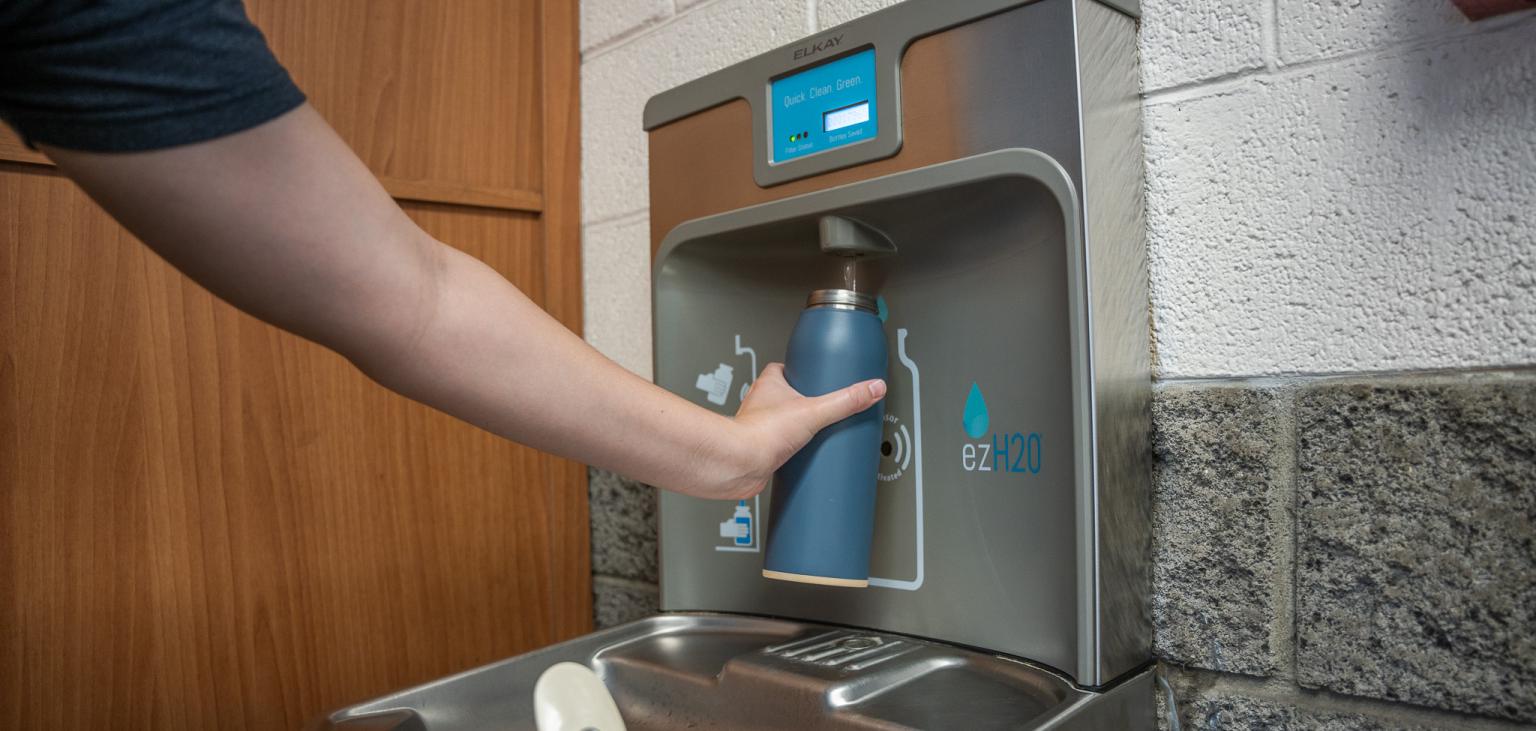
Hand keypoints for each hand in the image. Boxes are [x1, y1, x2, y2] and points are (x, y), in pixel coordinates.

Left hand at [705, 363, 885, 499]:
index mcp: (770, 383)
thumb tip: (872, 388)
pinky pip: (780, 444)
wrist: (739, 465)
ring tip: (818, 431)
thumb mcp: (815, 411)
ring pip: (782, 420)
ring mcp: (760, 426)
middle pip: (787, 395)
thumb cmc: (760, 433)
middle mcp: (762, 403)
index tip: (818, 374)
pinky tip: (803, 455)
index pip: (786, 368)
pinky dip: (791, 448)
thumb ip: (846, 400)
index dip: (802, 371)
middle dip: (805, 402)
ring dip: (797, 426)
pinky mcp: (761, 449)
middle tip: (824, 406)